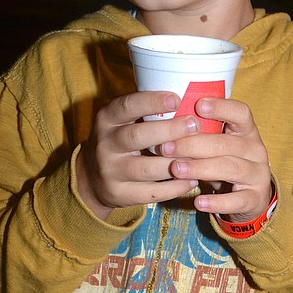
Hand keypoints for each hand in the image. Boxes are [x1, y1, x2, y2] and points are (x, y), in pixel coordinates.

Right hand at [76, 91, 202, 218]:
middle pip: (137, 136)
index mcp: (106, 119)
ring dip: (176, 163)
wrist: (92, 178)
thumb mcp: (122, 121)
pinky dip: (174, 187)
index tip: (177, 98)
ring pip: (146, 168)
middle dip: (168, 130)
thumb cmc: (119, 141)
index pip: (126, 106)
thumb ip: (146, 112)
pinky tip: (192, 180)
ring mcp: (110, 171)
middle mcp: (105, 144)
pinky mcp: (119, 193)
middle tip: (195, 125)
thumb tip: (189, 98)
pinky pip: (151, 193)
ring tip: (200, 156)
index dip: (151, 102)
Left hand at [163, 97, 272, 221]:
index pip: (241, 113)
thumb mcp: (217, 145)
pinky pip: (237, 200)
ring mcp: (258, 175)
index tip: (199, 105)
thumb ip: (200, 134)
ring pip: (231, 169)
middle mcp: (256, 150)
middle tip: (166, 147)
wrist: (250, 198)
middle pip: (227, 144)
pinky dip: (217, 202)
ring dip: (201, 168)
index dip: (222, 107)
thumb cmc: (225, 163)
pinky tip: (198, 202)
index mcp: (247, 131)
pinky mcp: (255, 199)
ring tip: (176, 170)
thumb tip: (164, 124)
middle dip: (194, 145)